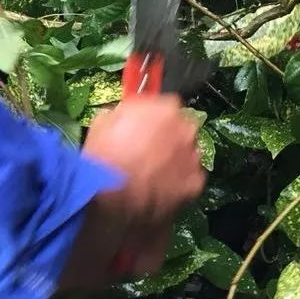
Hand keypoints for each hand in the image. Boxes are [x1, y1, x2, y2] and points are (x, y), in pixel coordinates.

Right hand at [60, 95, 205, 288]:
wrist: (112, 193)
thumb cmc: (105, 153)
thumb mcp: (104, 120)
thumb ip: (123, 114)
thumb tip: (126, 118)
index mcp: (166, 109)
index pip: (167, 105)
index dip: (154, 116)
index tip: (144, 125)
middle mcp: (186, 129)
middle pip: (180, 128)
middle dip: (167, 136)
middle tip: (147, 149)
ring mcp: (193, 157)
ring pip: (185, 154)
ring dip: (173, 158)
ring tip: (152, 172)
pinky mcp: (195, 184)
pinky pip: (188, 178)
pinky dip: (178, 182)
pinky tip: (159, 187)